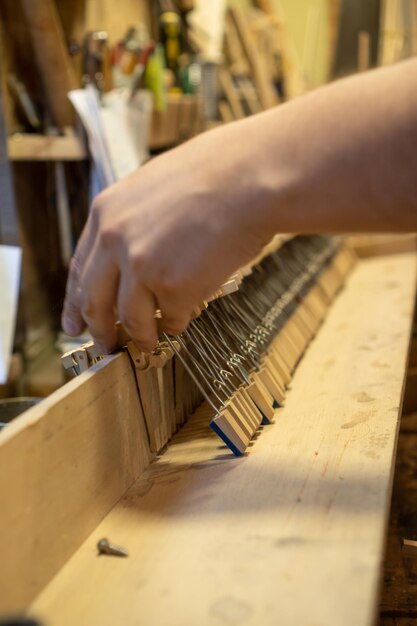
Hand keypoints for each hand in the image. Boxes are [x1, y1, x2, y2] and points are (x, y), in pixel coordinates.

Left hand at [62, 125, 270, 352]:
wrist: (249, 177)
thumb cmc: (214, 178)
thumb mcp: (152, 191)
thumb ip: (132, 226)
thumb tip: (129, 264)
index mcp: (106, 214)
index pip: (79, 270)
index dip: (75, 302)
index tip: (74, 325)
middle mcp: (114, 241)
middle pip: (94, 302)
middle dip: (100, 331)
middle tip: (106, 346)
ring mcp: (142, 266)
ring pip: (132, 320)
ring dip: (142, 336)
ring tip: (151, 343)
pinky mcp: (173, 286)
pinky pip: (172, 319)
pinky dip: (179, 322)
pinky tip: (189, 312)